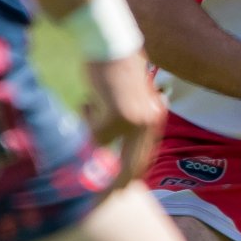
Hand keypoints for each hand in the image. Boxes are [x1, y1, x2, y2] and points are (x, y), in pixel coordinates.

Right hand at [82, 52, 166, 187]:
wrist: (110, 44)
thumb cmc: (114, 69)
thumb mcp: (127, 100)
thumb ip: (123, 124)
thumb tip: (105, 150)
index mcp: (154, 119)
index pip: (145, 158)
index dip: (132, 175)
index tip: (121, 189)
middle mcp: (149, 123)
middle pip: (131, 164)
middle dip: (116, 181)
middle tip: (104, 196)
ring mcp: (133, 121)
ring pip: (105, 148)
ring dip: (92, 137)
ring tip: (86, 117)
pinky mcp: (115, 116)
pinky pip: (94, 134)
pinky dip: (86, 121)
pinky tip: (86, 102)